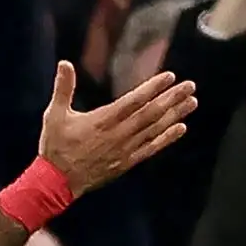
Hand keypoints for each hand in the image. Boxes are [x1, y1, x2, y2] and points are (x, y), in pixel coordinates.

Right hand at [37, 60, 195, 195]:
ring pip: (155, 129)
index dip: (153, 88)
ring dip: (175, 115)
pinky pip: (151, 148)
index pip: (134, 100)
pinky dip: (167, 138)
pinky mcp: (127, 162)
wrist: (57, 181)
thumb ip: (63, 88)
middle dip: (172, 98)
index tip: (170, 77)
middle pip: (151, 113)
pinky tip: (180, 128)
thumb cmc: (55, 146)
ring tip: (192, 102)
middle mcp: (119, 133)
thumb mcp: (54, 114)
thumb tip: (65, 63)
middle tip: (190, 86)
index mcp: (103, 120)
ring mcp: (125, 149)